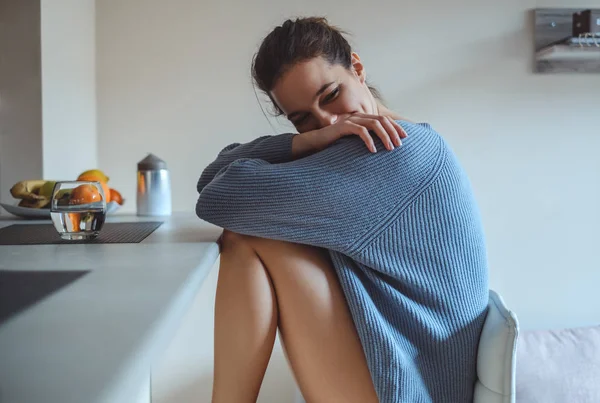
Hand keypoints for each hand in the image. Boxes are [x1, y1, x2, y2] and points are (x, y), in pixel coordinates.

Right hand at [293, 114, 407, 157]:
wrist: (315, 143)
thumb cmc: (334, 145)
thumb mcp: (353, 142)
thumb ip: (365, 140)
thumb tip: (383, 147)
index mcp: (362, 119)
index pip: (383, 119)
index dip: (395, 127)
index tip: (405, 137)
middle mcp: (357, 117)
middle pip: (381, 120)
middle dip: (393, 132)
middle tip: (399, 145)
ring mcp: (350, 120)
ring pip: (374, 124)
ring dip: (384, 136)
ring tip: (390, 148)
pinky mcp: (343, 127)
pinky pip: (360, 131)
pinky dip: (369, 140)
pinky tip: (373, 150)